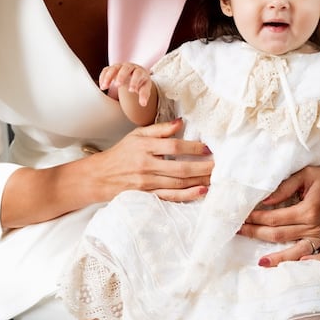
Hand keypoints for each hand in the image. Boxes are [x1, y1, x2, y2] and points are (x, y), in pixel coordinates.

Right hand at [92, 118, 212, 202]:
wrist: (100, 176)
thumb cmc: (121, 153)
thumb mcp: (137, 135)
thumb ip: (159, 129)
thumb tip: (181, 122)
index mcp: (145, 147)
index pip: (174, 147)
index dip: (193, 147)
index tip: (208, 148)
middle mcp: (146, 165)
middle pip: (180, 167)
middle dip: (203, 167)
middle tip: (219, 165)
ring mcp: (146, 183)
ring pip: (178, 183)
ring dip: (199, 180)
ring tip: (215, 177)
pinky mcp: (147, 196)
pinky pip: (170, 197)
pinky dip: (187, 195)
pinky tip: (201, 191)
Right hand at [99, 62, 153, 106]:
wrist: (135, 75)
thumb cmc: (140, 82)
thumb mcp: (144, 88)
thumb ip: (144, 95)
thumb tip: (143, 104)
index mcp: (139, 71)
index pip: (138, 74)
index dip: (134, 81)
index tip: (131, 90)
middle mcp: (130, 67)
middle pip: (125, 68)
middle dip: (121, 76)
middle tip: (117, 85)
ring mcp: (120, 66)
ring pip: (113, 68)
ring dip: (108, 77)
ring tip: (104, 87)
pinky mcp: (112, 68)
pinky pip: (106, 70)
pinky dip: (103, 77)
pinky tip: (101, 85)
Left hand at [238, 164, 319, 265]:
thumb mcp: (305, 175)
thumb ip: (284, 187)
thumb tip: (264, 200)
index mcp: (307, 210)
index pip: (274, 218)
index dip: (256, 218)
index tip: (242, 217)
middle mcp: (315, 226)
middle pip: (280, 235)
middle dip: (257, 233)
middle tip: (239, 232)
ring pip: (297, 251)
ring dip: (278, 257)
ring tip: (261, 262)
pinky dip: (313, 264)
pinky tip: (298, 266)